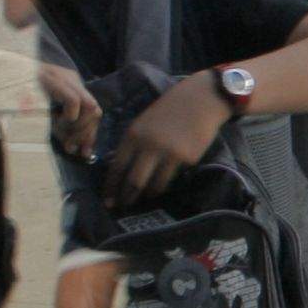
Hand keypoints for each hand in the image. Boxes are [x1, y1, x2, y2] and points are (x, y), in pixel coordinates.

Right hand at [39, 59, 102, 158]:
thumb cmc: (12, 101)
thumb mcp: (45, 117)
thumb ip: (64, 130)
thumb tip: (84, 151)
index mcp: (69, 85)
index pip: (93, 110)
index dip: (90, 134)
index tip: (83, 152)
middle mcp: (68, 78)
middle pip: (95, 110)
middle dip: (85, 134)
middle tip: (69, 147)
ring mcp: (59, 76)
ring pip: (90, 106)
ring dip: (77, 127)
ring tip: (58, 131)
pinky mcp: (49, 79)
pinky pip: (73, 101)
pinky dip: (70, 116)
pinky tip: (56, 119)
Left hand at [108, 71, 225, 201]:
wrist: (200, 100)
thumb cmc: (169, 110)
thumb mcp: (144, 122)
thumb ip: (133, 143)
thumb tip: (121, 167)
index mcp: (134, 135)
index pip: (117, 167)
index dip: (111, 186)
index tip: (107, 200)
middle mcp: (149, 145)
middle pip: (134, 181)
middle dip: (126, 197)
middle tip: (122, 207)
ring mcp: (169, 153)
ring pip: (154, 185)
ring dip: (147, 195)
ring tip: (144, 199)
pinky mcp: (187, 159)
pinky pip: (171, 178)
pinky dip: (164, 184)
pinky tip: (162, 186)